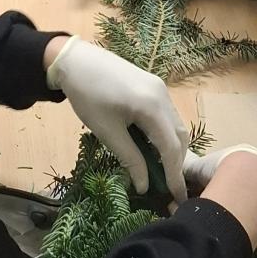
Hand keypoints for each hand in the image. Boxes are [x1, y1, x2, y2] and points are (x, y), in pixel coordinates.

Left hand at [47, 37, 188, 201]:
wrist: (76, 60)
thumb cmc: (88, 96)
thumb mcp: (107, 132)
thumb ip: (130, 158)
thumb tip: (144, 185)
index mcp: (152, 106)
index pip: (171, 147)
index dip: (175, 174)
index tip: (177, 197)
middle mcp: (163, 96)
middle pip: (180, 136)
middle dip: (177, 162)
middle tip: (168, 186)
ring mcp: (160, 88)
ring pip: (175, 125)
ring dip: (171, 148)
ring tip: (159, 169)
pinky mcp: (154, 86)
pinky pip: (167, 115)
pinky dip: (164, 134)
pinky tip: (152, 146)